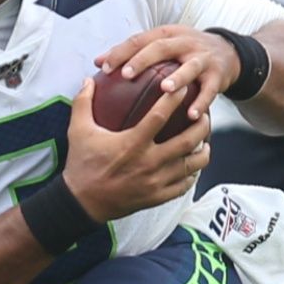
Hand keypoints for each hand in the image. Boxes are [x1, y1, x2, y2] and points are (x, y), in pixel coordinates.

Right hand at [63, 75, 209, 220]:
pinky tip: (193, 166)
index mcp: (132, 144)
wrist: (81, 203)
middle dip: (201, 126)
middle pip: (187, 141)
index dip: (174, 99)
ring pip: (191, 165)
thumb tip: (88, 80)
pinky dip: (192, 175)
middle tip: (204, 115)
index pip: (160, 116)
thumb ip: (83, 103)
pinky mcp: (156, 197)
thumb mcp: (77, 131)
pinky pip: (183, 186)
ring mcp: (155, 182)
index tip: (184, 88)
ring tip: (205, 141)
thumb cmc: (81, 164)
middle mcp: (148, 163)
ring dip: (202, 152)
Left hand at [96, 24, 242, 124]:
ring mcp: (203, 58)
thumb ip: (134, 52)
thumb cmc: (184, 52)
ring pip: (190, 67)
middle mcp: (185, 42)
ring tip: (165, 90)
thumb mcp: (163, 44)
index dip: (121, 51)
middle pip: (162, 47)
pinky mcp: (217, 75)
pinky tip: (192, 116)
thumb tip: (98, 63)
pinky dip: (201, 103)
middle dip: (144, 60)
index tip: (104, 67)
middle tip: (127, 74)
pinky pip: (210, 91)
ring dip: (178, 78)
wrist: (227, 52)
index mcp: (167, 34)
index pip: (140, 39)